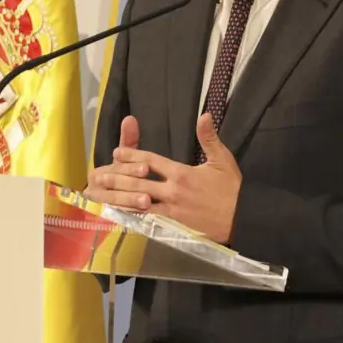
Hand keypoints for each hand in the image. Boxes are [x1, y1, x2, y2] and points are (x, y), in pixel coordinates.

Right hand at [83, 116, 154, 209]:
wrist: (103, 209)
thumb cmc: (121, 180)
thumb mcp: (125, 160)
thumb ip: (128, 140)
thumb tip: (130, 118)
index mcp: (101, 171)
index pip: (117, 168)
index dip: (131, 167)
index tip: (146, 167)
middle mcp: (95, 187)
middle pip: (115, 185)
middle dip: (132, 186)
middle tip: (148, 188)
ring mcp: (97, 204)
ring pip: (115, 201)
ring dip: (130, 202)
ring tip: (146, 202)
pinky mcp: (100, 218)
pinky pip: (114, 216)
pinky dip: (126, 215)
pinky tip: (140, 217)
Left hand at [112, 113, 242, 244]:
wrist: (243, 218)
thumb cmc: (232, 188)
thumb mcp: (222, 159)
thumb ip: (209, 137)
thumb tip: (204, 115)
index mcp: (182, 173)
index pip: (151, 161)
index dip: (132, 155)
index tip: (117, 152)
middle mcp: (173, 191)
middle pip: (139, 183)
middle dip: (118, 178)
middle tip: (99, 175)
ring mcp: (172, 210)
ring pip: (140, 204)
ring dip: (121, 199)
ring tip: (103, 197)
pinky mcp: (174, 226)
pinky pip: (149, 222)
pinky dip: (134, 219)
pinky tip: (122, 218)